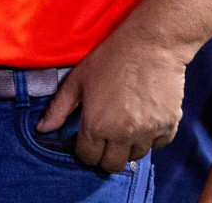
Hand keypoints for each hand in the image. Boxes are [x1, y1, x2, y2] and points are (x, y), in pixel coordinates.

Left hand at [37, 22, 191, 171]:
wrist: (150, 45)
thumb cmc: (109, 59)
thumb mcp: (77, 80)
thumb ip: (58, 108)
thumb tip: (41, 129)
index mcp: (97, 126)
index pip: (88, 157)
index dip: (84, 150)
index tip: (86, 139)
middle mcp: (124, 136)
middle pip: (112, 165)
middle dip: (104, 155)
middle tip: (104, 137)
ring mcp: (149, 133)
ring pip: (136, 157)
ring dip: (127, 147)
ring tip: (123, 125)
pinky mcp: (169, 126)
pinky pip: (158, 145)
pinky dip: (150, 138)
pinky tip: (142, 120)